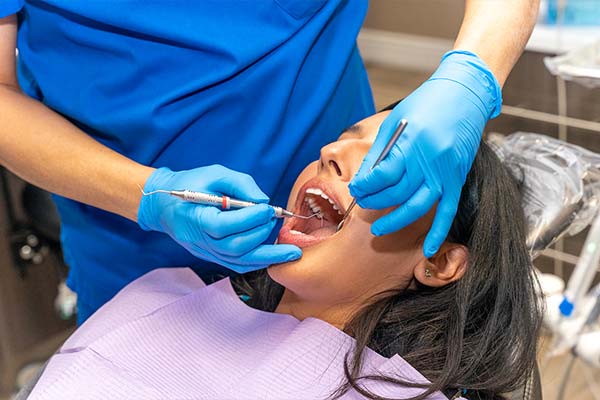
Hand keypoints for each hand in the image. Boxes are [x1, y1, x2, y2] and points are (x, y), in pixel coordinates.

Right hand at [137, 166, 301, 272]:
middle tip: (275, 219)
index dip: (249, 219)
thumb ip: (240, 183)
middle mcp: (199, 240)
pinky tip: (276, 258)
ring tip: (290, 251)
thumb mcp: (214, 173)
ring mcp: (205, 251)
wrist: (164, 203)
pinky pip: (236, 265)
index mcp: (195, 217)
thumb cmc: (190, 183)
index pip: (224, 225)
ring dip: (267, 256)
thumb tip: (264, 200)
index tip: (268, 209)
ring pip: (238, 261)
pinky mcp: (211, 256)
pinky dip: (257, 262)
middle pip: (234, 246)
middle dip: (260, 234)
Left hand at [349, 51, 501, 256]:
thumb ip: (381, 152)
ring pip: (418, 207)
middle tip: (362, 204)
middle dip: (374, 202)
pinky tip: (427, 251)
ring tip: (378, 229)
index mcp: (412, 142)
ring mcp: (446, 172)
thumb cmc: (426, 102)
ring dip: (396, 221)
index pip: (382, 175)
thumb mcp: (396, 121)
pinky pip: (448, 211)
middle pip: (397, 193)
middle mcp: (430, 160)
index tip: (355, 190)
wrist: (465, 93)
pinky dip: (438, 232)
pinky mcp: (458, 178)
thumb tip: (364, 179)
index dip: (365, 186)